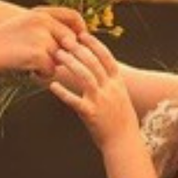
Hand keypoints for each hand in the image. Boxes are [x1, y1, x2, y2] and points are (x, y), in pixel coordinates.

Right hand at [0, 6, 86, 76]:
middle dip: (64, 54)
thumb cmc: (3, 41)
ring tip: (32, 64)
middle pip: (70, 41)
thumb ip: (49, 28)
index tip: (79, 42)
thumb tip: (76, 40)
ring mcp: (41, 37)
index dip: (81, 29)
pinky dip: (42, 74)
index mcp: (41, 12)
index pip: (73, 16)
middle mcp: (43, 21)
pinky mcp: (38, 54)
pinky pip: (51, 69)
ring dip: (51, 65)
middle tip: (48, 60)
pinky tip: (28, 70)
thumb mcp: (25, 25)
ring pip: (61, 57)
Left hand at [45, 32, 137, 146]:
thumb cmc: (121, 121)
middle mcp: (110, 89)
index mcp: (118, 83)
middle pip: (93, 62)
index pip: (107, 57)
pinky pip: (74, 100)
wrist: (125, 142)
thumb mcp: (121, 97)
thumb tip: (100, 69)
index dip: (94, 44)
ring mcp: (101, 101)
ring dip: (70, 63)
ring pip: (85, 76)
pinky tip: (52, 85)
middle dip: (78, 49)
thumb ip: (111, 83)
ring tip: (58, 55)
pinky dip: (62, 92)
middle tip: (64, 40)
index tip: (82, 34)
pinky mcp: (91, 114)